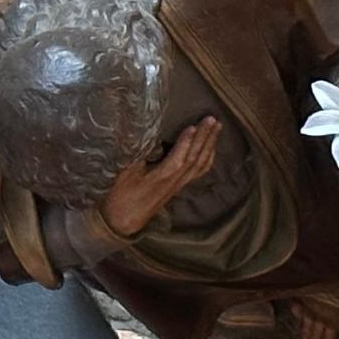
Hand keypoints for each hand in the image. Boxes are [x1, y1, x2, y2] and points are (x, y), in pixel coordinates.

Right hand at [102, 118, 218, 236]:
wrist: (125, 219)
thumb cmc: (121, 195)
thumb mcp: (123, 174)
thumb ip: (134, 155)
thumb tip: (143, 136)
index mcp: (161, 177)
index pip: (179, 158)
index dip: (186, 143)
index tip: (194, 126)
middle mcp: (176, 180)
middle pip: (195, 157)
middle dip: (204, 137)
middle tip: (212, 119)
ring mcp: (180, 183)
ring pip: (201, 163)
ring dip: (210, 144)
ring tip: (217, 127)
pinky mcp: (180, 185)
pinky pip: (200, 170)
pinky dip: (208, 157)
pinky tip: (212, 147)